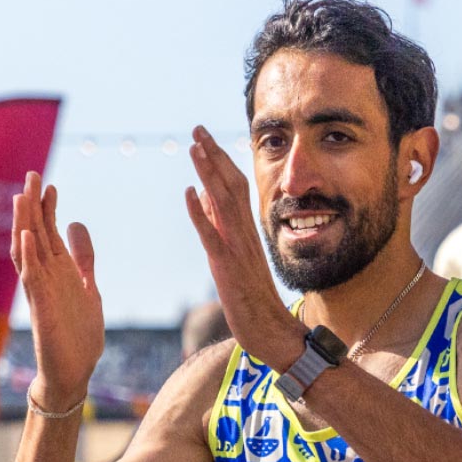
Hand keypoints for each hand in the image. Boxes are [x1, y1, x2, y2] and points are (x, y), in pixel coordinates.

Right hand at [10, 172, 104, 409]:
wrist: (74, 372)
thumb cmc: (77, 333)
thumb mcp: (87, 286)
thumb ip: (83, 258)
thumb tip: (77, 225)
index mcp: (58, 272)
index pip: (48, 233)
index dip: (48, 209)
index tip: (49, 183)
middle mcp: (45, 278)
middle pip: (35, 235)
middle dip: (33, 206)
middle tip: (32, 174)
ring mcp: (40, 292)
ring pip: (28, 251)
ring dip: (24, 224)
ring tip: (22, 196)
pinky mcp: (40, 309)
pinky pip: (31, 279)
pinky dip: (27, 256)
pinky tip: (26, 236)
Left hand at [183, 126, 304, 368]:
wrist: (272, 332)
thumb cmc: (253, 298)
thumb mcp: (233, 255)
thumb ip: (219, 225)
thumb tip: (202, 196)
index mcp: (246, 231)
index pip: (234, 186)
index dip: (219, 160)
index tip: (203, 137)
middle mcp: (244, 235)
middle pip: (230, 187)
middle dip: (213, 156)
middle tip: (196, 129)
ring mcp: (237, 250)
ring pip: (223, 204)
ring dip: (208, 175)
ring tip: (194, 148)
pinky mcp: (227, 269)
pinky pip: (213, 237)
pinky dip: (201, 214)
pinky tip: (189, 194)